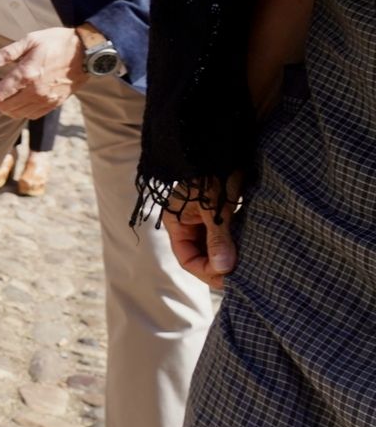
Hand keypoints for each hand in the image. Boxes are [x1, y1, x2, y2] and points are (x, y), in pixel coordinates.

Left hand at [0, 26, 85, 118]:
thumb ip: (8, 52)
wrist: (86, 53)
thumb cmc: (57, 42)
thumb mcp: (30, 40)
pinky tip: (15, 106)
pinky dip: (19, 113)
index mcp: (27, 74)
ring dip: (4, 110)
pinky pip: (32, 115)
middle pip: (5, 106)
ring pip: (18, 113)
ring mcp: (46, 99)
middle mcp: (35, 91)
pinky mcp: (54, 103)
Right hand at [162, 174, 242, 289]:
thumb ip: (217, 238)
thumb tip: (224, 270)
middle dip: (218, 267)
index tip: (228, 278)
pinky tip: (249, 252)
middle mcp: (188, 224)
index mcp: (176, 223)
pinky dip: (235, 246)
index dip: (206, 271)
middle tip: (241, 279)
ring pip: (214, 248)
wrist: (221, 147)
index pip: (187, 258)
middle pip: (200, 255)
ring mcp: (204, 219)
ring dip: (228, 258)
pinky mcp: (221, 214)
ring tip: (246, 268)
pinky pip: (225, 237)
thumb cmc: (212, 174)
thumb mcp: (214, 208)